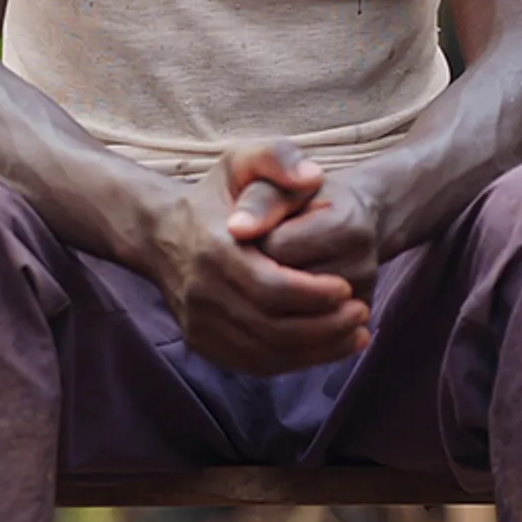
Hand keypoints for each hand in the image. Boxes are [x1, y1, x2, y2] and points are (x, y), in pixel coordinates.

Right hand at [149, 145, 370, 373]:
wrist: (160, 233)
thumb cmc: (215, 196)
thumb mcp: (241, 160)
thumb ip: (278, 158)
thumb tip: (313, 177)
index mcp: (213, 249)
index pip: (270, 286)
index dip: (314, 294)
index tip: (346, 287)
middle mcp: (201, 292)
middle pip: (271, 327)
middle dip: (323, 326)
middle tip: (361, 313)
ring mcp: (198, 323)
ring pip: (265, 353)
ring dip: (316, 350)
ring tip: (354, 333)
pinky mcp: (202, 344)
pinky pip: (253, 364)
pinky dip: (295, 362)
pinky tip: (327, 348)